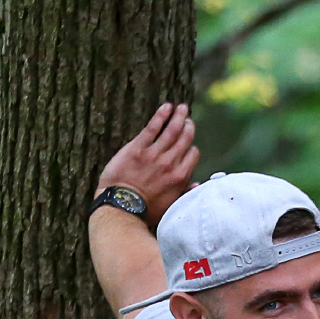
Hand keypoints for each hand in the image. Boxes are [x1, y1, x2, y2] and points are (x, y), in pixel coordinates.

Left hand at [97, 103, 198, 222]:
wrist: (121, 208)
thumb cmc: (145, 212)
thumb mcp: (171, 207)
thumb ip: (185, 193)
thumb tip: (198, 184)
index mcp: (180, 178)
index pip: (193, 154)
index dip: (191, 147)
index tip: (188, 144)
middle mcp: (170, 163)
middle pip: (185, 138)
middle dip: (188, 126)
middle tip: (188, 119)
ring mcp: (154, 154)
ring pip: (172, 130)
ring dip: (179, 116)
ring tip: (182, 107)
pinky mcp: (137, 148)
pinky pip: (152, 127)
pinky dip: (162, 115)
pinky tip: (167, 107)